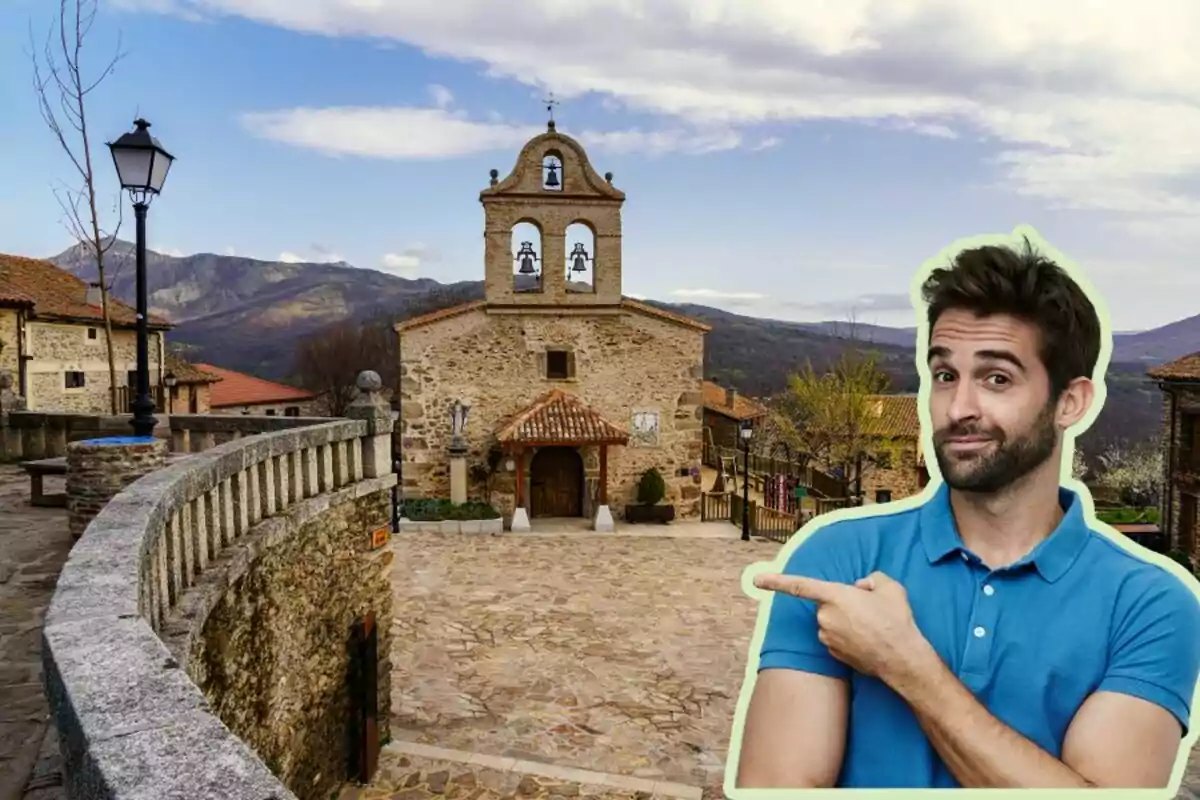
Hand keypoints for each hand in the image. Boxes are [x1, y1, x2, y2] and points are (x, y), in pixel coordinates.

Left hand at [754, 570, 934, 682]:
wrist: (902, 659)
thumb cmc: (897, 620)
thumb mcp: (890, 588)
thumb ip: (872, 578)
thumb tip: (861, 586)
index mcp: (835, 596)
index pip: (800, 586)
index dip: (777, 581)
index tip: (757, 580)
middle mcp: (825, 617)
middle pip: (826, 604)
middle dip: (842, 604)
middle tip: (868, 610)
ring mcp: (827, 637)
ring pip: (831, 622)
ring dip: (845, 621)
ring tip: (872, 627)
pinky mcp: (833, 653)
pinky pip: (836, 638)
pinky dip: (848, 637)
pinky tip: (868, 640)